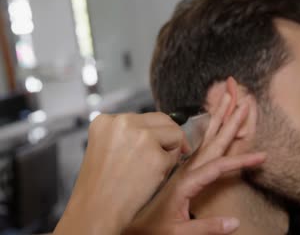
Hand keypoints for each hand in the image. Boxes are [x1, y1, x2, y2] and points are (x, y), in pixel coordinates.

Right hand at [54, 112, 189, 234]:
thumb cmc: (100, 186)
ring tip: (152, 168)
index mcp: (106, 120)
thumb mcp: (106, 148)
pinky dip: (169, 167)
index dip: (152, 132)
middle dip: (168, 136)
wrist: (96, 210)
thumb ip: (128, 135)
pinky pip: (175, 155)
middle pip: (163, 119)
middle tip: (166, 155)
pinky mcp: (156, 155)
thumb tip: (159, 131)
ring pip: (174, 133)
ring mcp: (142, 137)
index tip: (151, 146)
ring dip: (170, 150)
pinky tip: (151, 177)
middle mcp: (124, 122)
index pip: (143, 117)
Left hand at [124, 94, 265, 233]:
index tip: (261, 156)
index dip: (242, 160)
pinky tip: (206, 126)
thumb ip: (207, 227)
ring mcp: (173, 164)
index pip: (219, 165)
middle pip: (210, 140)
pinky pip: (185, 142)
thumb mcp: (178, 232)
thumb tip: (235, 223)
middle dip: (229, 121)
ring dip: (215, 119)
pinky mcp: (167, 165)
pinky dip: (200, 130)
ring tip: (226, 101)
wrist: (109, 224)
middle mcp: (179, 168)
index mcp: (184, 182)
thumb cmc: (142, 230)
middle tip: (245, 102)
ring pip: (198, 137)